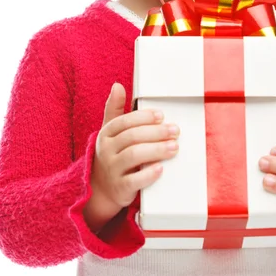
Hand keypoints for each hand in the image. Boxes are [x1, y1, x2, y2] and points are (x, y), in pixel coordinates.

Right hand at [84, 83, 179, 231]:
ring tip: (173, 147)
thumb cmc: (111, 154)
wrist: (101, 189)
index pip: (124, 122)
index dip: (143, 117)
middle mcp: (107, 151)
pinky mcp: (120, 188)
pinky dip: (148, 174)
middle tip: (174, 131)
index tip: (161, 115)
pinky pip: (133, 181)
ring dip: (156, 150)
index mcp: (106, 134)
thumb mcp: (110, 131)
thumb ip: (114, 109)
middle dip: (155, 133)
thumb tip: (117, 86)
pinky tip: (160, 168)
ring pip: (133, 156)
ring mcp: (112, 170)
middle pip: (131, 138)